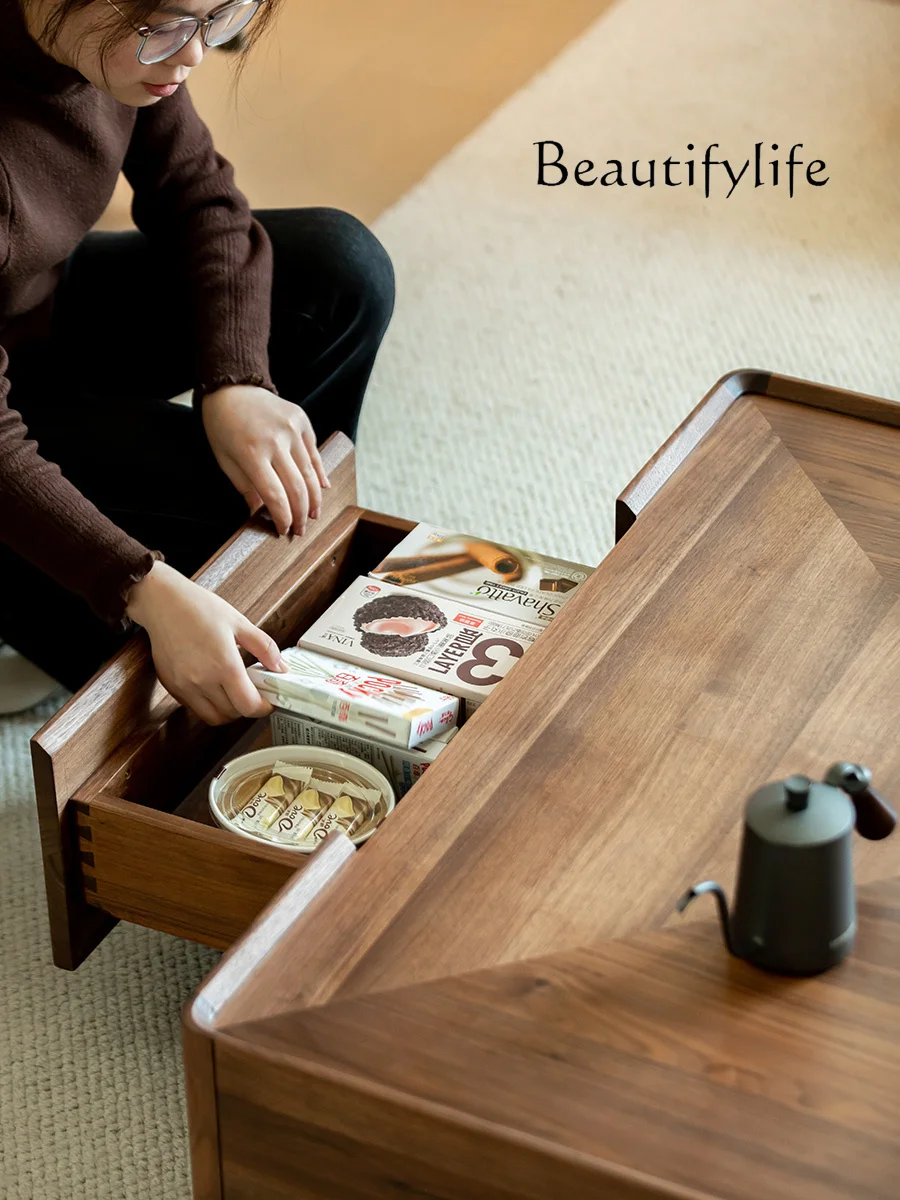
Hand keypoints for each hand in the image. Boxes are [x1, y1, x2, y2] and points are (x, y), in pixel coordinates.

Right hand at [126, 561, 288, 724]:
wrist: (162, 602)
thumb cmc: (199, 608)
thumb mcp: (239, 623)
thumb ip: (264, 648)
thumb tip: (281, 667)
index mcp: (224, 665)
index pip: (249, 706)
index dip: (264, 707)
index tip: (269, 701)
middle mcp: (203, 681)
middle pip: (233, 714)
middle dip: (247, 707)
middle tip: (254, 692)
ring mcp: (184, 686)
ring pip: (213, 717)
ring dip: (228, 710)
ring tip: (234, 691)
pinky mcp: (172, 686)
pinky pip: (195, 707)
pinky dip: (208, 704)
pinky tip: (214, 686)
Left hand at [201, 385, 330, 536]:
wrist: (233, 388)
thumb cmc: (223, 426)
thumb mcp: (225, 460)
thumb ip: (245, 488)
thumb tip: (259, 514)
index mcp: (251, 453)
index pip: (274, 495)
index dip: (282, 517)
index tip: (284, 530)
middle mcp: (275, 441)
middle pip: (297, 487)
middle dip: (300, 514)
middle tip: (301, 530)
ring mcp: (291, 430)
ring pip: (310, 473)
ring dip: (314, 498)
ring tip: (313, 514)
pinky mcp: (301, 421)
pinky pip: (314, 453)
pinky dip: (319, 473)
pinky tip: (322, 488)